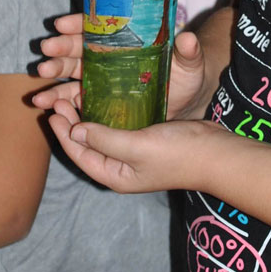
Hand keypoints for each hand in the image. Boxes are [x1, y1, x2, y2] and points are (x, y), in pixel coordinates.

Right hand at [34, 16, 207, 119]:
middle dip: (61, 48)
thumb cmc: (187, 75)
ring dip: (53, 75)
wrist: (186, 100)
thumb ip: (188, 52)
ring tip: (41, 79)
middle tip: (48, 50)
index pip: (97, 26)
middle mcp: (107, 55)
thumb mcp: (190, 62)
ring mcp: (100, 77)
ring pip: (70, 72)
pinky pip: (73, 97)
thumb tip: (188, 39)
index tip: (62, 24)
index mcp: (125, 39)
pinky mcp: (97, 99)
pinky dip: (57, 99)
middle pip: (78, 48)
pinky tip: (44, 103)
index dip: (79, 23)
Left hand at [48, 108, 217, 193]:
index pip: (79, 154)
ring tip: (75, 96)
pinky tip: (103, 98)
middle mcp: (121, 167)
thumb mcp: (138, 147)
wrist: (216, 154)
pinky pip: (118, 126)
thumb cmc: (179, 154)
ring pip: (101, 134)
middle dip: (72, 123)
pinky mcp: (146, 140)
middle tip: (60, 98)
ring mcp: (134, 154)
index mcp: (115, 175)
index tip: (53, 109)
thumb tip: (75, 130)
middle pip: (87, 144)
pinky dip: (106, 113)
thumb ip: (105, 140)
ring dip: (87, 117)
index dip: (64, 132)